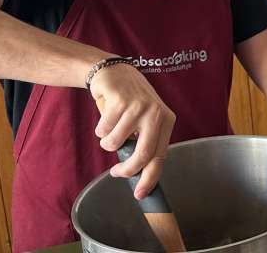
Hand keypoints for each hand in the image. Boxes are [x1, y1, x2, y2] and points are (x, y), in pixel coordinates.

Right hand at [89, 63, 175, 199]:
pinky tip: (106, 114)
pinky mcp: (120, 100)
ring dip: (107, 141)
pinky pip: (103, 129)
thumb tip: (139, 174)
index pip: (160, 156)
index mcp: (166, 120)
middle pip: (142, 154)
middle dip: (127, 169)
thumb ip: (145, 141)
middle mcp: (156, 113)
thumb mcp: (145, 120)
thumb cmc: (129, 102)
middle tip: (116, 173)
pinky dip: (100, 128)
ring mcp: (138, 106)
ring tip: (110, 129)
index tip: (140, 194)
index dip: (149, 178)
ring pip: (116, 142)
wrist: (115, 72)